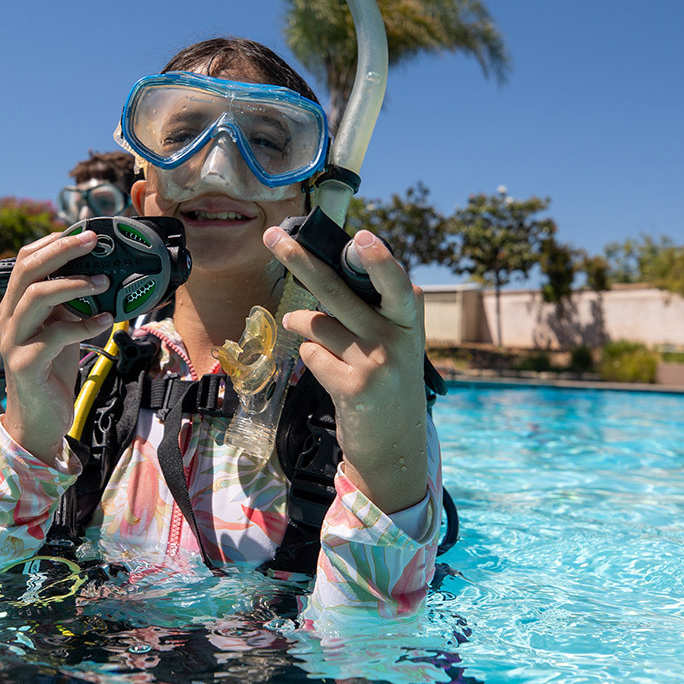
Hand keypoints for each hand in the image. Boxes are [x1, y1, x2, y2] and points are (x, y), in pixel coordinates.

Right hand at [0, 230, 113, 463]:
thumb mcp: (61, 330)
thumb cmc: (51, 373)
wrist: (40, 420)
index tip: (81, 232)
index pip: (24, 261)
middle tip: (92, 240)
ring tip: (103, 281)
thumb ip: (69, 305)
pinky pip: (56, 334)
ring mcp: (13, 341)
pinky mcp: (26, 364)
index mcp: (14, 306)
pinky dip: (84, 324)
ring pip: (36, 296)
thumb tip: (96, 275)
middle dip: (61, 250)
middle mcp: (8, 319)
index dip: (51, 242)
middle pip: (27, 270)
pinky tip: (106, 320)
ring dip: (73, 284)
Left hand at [264, 226, 427, 513]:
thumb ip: (370, 309)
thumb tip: (320, 270)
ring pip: (315, 323)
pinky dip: (312, 358)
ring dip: (301, 323)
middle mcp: (397, 337)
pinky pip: (312, 355)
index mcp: (410, 318)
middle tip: (273, 236)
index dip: (376, 257)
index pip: (394, 280)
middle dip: (301, 260)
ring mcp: (375, 363)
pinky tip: (330, 371)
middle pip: (338, 290)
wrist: (396, 446)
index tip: (361, 237)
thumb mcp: (395, 342)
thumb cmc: (388, 382)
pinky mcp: (353, 387)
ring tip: (304, 328)